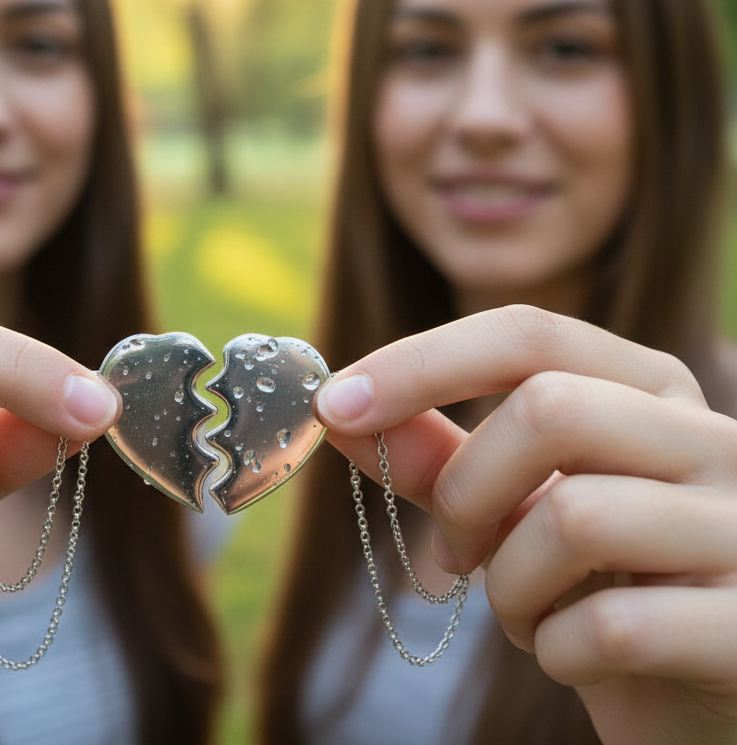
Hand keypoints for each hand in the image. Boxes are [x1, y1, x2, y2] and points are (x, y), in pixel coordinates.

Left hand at [316, 304, 736, 744]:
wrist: (704, 699)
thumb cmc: (602, 584)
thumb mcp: (517, 509)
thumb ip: (442, 457)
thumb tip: (339, 413)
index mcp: (650, 388)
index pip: (526, 333)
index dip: (419, 362)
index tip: (334, 405)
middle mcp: (712, 438)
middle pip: (549, 409)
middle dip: (466, 489)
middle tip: (455, 552)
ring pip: (575, 516)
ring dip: (509, 583)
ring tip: (523, 612)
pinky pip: (617, 626)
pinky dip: (558, 649)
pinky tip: (570, 655)